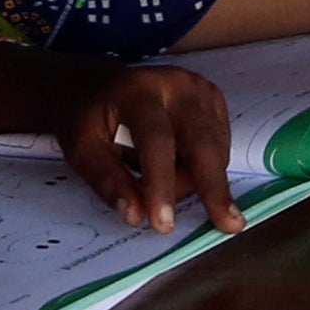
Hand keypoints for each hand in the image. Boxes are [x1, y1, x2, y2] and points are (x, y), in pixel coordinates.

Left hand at [58, 64, 244, 236]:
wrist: (97, 85)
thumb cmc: (86, 119)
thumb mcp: (81, 150)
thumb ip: (108, 181)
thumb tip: (136, 215)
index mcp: (137, 91)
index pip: (156, 140)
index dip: (161, 183)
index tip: (163, 223)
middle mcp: (176, 84)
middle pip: (201, 140)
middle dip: (212, 186)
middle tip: (228, 225)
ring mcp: (199, 88)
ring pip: (214, 146)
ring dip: (199, 181)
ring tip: (167, 193)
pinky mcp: (212, 97)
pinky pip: (220, 142)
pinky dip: (207, 166)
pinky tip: (182, 170)